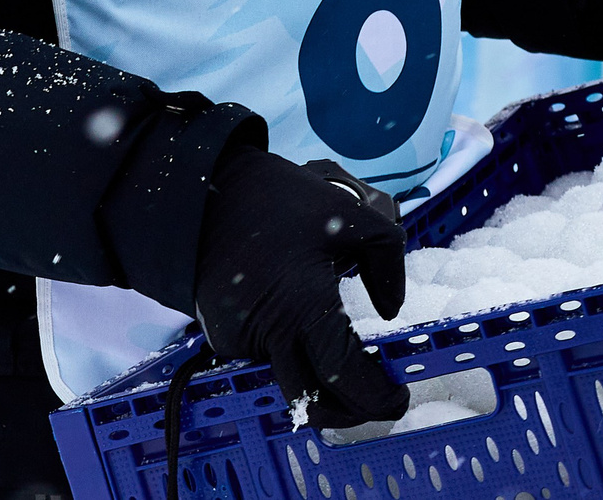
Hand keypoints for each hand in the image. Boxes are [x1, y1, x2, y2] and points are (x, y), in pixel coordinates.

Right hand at [194, 151, 408, 428]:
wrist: (202, 192)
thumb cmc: (278, 199)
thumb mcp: (350, 215)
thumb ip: (388, 263)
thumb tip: (391, 309)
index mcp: (303, 308)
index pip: (346, 378)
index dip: (378, 396)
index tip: (400, 395)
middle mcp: (267, 336)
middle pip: (314, 403)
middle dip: (351, 410)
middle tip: (377, 396)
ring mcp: (239, 341)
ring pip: (290, 382)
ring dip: (322, 382)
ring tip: (346, 358)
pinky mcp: (224, 335)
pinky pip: (267, 359)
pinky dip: (292, 355)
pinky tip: (304, 326)